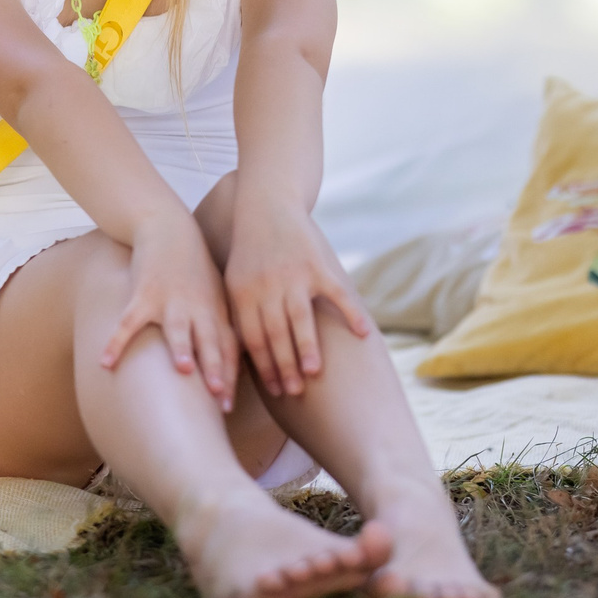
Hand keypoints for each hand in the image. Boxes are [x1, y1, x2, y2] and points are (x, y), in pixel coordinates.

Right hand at [98, 213, 238, 406]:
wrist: (168, 230)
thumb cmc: (194, 270)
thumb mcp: (216, 297)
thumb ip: (223, 329)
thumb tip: (234, 366)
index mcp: (217, 314)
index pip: (228, 350)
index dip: (229, 377)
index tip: (227, 406)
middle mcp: (197, 309)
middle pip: (209, 342)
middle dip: (215, 368)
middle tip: (219, 394)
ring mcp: (170, 301)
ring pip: (177, 328)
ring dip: (181, 348)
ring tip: (182, 369)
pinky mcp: (143, 294)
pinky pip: (128, 322)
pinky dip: (116, 342)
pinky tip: (105, 363)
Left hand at [222, 192, 372, 398]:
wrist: (267, 207)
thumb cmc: (249, 253)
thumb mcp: (235, 281)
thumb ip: (240, 314)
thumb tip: (239, 358)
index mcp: (244, 293)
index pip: (252, 338)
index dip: (263, 367)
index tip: (273, 390)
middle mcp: (267, 286)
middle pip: (275, 333)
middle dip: (284, 366)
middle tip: (294, 391)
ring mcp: (294, 275)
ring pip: (301, 318)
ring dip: (307, 347)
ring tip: (313, 373)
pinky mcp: (318, 265)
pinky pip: (338, 294)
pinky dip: (351, 313)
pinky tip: (362, 334)